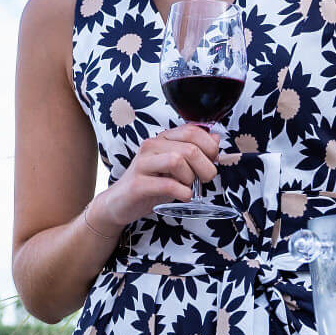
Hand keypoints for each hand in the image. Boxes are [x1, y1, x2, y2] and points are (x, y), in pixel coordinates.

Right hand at [95, 125, 218, 227]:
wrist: (119, 203)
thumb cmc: (150, 184)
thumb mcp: (176, 167)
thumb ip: (196, 151)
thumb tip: (216, 138)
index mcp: (162, 139)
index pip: (192, 131)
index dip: (209, 147)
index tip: (211, 161)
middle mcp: (151, 146)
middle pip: (189, 148)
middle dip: (205, 167)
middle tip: (204, 179)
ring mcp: (143, 164)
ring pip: (177, 161)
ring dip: (190, 178)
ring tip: (188, 186)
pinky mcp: (137, 183)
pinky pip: (167, 184)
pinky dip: (182, 192)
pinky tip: (183, 196)